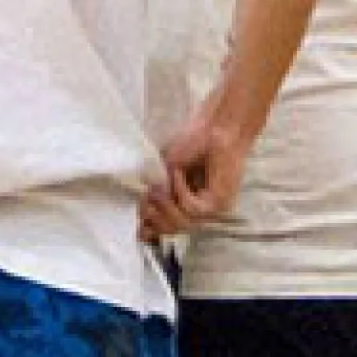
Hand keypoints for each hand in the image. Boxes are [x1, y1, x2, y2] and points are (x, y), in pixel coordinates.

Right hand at [141, 109, 252, 240]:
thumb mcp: (165, 170)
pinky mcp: (219, 202)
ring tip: (161, 184)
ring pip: (183, 224)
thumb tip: (141, 219)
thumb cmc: (192, 142)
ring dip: (167, 203)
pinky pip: (192, 209)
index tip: (137, 219)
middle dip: (154, 217)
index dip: (149, 228)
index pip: (165, 229)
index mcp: (184, 205)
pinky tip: (178, 175)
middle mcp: (199, 212)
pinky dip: (180, 192)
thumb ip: (155, 192)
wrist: (216, 125)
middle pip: (172, 231)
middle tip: (148, 196)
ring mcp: (211, 210)